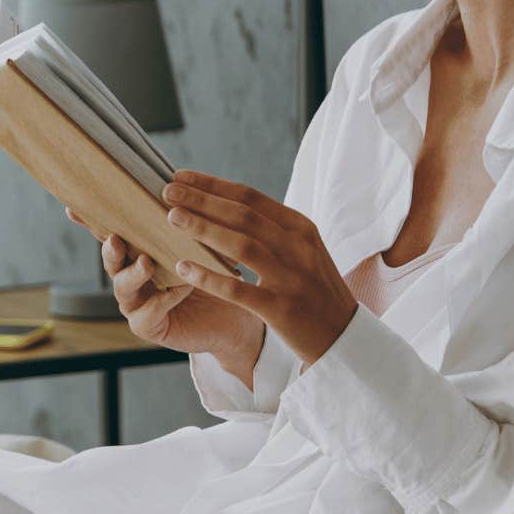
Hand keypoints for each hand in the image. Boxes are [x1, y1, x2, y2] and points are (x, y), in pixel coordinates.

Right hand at [64, 206, 263, 359]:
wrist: (234, 316)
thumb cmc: (215, 274)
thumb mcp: (201, 243)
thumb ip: (184, 222)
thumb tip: (176, 183)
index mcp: (138, 250)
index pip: (111, 232)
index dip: (90, 221)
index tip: (73, 207)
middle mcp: (130, 275)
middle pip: (110, 259)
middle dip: (109, 248)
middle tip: (116, 239)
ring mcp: (136, 302)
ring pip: (123, 287)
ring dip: (134, 273)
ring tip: (147, 263)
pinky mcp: (148, 326)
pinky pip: (147, 314)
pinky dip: (162, 300)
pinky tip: (177, 290)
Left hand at [158, 168, 358, 365]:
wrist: (345, 337)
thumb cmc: (314, 290)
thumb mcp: (302, 250)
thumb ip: (270, 229)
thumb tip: (223, 205)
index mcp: (300, 228)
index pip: (250, 197)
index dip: (212, 185)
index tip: (181, 176)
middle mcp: (298, 247)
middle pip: (242, 215)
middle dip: (201, 200)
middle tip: (167, 191)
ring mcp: (291, 278)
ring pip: (241, 245)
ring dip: (203, 228)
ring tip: (171, 218)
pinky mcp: (282, 309)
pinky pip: (238, 289)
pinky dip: (209, 276)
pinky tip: (183, 267)